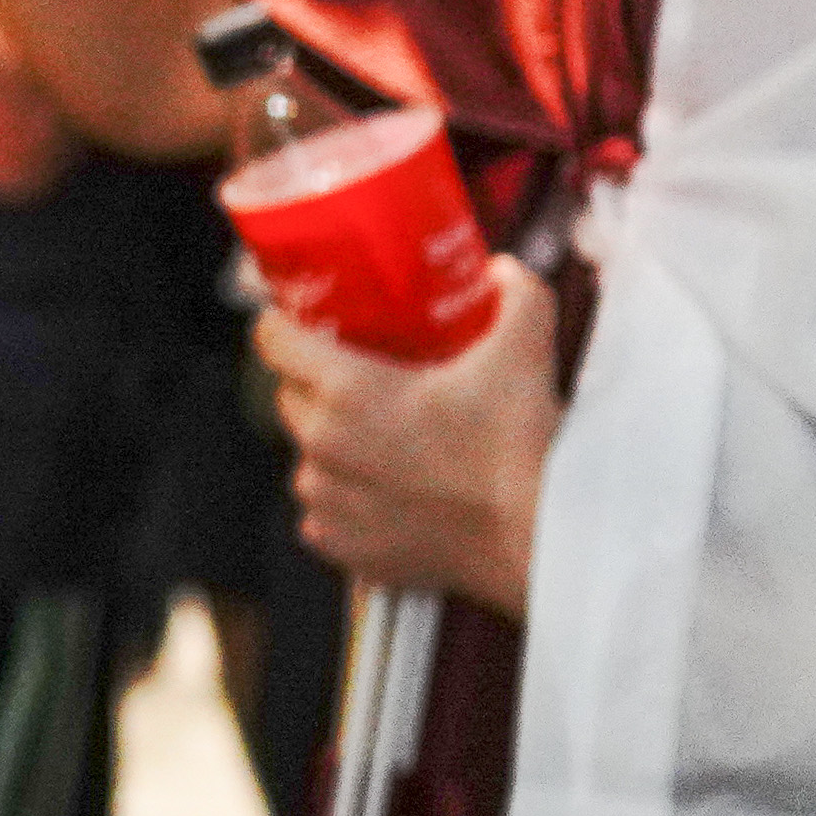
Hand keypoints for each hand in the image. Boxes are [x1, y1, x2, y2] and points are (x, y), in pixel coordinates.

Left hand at [256, 252, 562, 612]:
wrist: (542, 540)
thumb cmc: (524, 448)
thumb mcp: (523, 351)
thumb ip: (516, 295)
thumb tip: (501, 269)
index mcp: (346, 391)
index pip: (274, 340)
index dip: (284, 323)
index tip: (301, 319)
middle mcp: (323, 445)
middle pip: (291, 396)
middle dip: (315, 382)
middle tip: (363, 376)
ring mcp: (328, 500)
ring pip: (307, 456)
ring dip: (333, 444)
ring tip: (384, 440)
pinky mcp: (342, 546)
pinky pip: (322, 512)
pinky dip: (346, 501)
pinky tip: (385, 493)